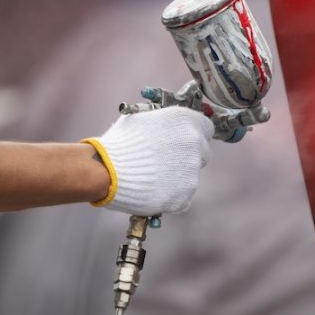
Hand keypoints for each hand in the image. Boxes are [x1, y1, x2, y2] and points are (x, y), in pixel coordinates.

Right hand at [83, 107, 214, 215]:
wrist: (108, 171)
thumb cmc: (121, 143)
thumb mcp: (142, 119)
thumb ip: (163, 123)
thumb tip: (167, 126)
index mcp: (185, 121)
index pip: (206, 127)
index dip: (194, 134)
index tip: (184, 141)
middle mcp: (194, 144)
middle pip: (202, 152)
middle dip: (187, 156)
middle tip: (165, 161)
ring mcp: (192, 171)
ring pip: (191, 175)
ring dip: (178, 176)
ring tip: (153, 176)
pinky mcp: (185, 195)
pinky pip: (183, 195)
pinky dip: (172, 194)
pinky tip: (153, 189)